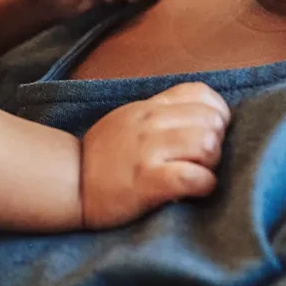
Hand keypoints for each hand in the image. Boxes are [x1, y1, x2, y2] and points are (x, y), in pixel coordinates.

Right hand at [78, 82, 229, 229]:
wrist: (69, 182)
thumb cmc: (103, 156)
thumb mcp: (129, 120)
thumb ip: (162, 113)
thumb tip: (205, 118)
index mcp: (148, 106)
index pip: (202, 94)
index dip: (216, 115)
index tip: (207, 134)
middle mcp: (150, 122)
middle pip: (212, 121)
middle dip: (216, 143)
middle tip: (199, 161)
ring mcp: (148, 150)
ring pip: (208, 145)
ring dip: (210, 165)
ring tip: (194, 174)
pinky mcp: (149, 181)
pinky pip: (195, 177)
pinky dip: (203, 186)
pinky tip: (192, 191)